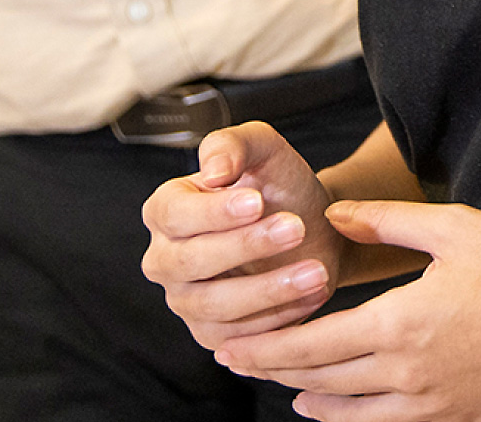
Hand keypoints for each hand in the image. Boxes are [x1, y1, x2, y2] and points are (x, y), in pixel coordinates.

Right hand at [140, 120, 342, 347]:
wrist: (312, 226)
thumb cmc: (280, 187)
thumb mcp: (264, 150)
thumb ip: (234, 144)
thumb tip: (213, 169)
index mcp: (166, 209)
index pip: (174, 214)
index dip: (213, 212)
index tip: (256, 202)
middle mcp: (165, 258)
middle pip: (190, 262)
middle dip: (246, 246)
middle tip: (296, 228)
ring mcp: (185, 300)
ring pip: (214, 304)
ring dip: (268, 289)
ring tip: (314, 270)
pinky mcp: (212, 333)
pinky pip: (238, 337)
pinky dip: (278, 318)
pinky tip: (312, 293)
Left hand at [217, 200, 480, 421]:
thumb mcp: (454, 227)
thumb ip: (387, 222)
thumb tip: (333, 217)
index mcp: (401, 322)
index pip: (312, 343)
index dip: (265, 345)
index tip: (229, 342)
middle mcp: (407, 373)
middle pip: (319, 379)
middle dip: (271, 368)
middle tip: (233, 358)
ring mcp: (431, 404)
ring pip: (346, 409)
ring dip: (302, 394)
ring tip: (271, 380)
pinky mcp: (453, 418)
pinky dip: (344, 418)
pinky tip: (324, 409)